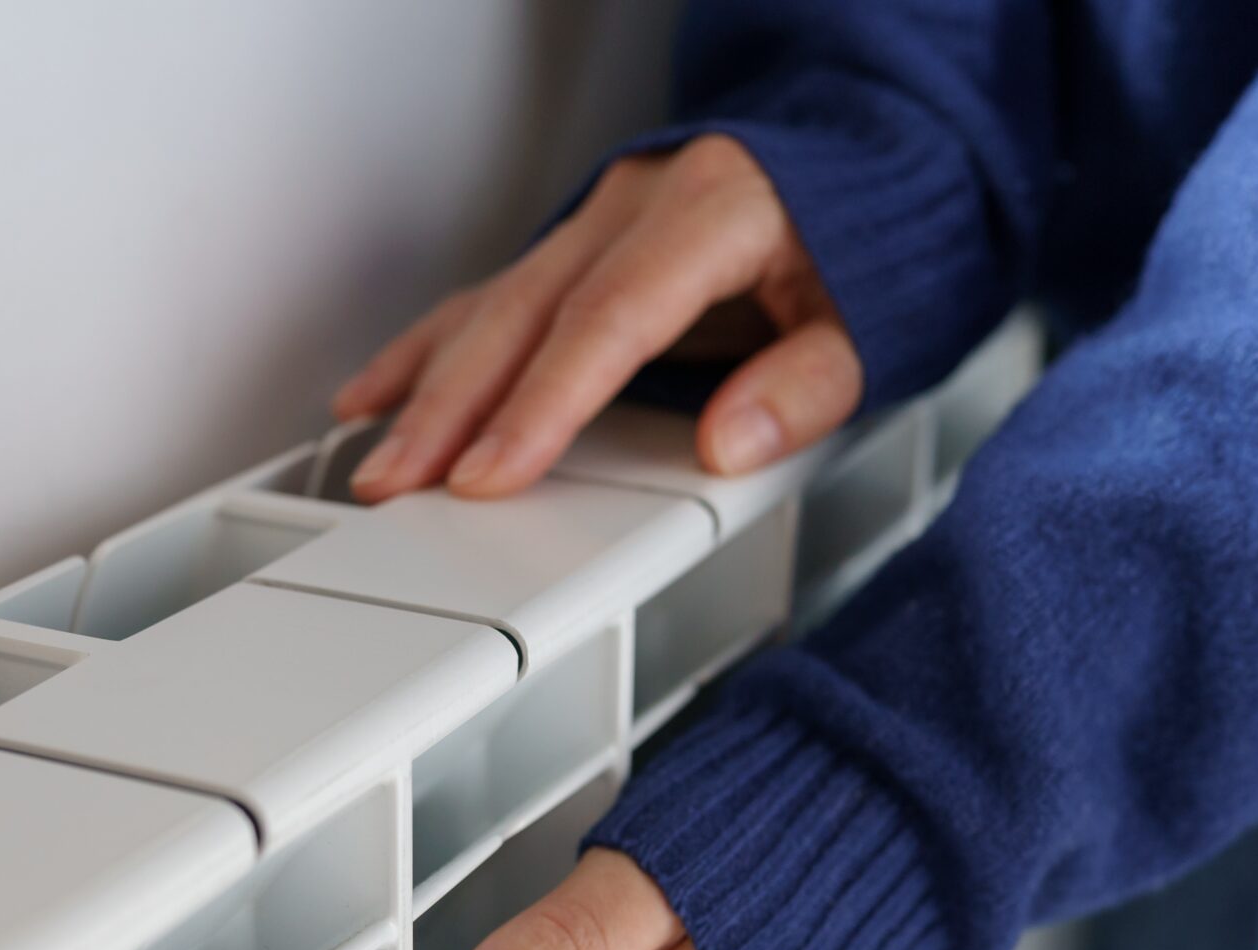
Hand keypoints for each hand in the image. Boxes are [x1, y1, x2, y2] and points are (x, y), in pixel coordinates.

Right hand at [333, 135, 861, 502]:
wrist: (881, 159)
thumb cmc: (873, 244)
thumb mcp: (875, 322)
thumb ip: (806, 384)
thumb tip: (728, 443)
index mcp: (715, 209)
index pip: (609, 319)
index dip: (544, 403)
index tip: (492, 473)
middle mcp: (640, 203)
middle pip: (528, 312)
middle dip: (453, 407)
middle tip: (399, 481)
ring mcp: (602, 218)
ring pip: (496, 304)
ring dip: (429, 388)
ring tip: (376, 459)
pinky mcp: (584, 244)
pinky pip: (495, 296)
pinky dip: (434, 349)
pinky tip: (378, 393)